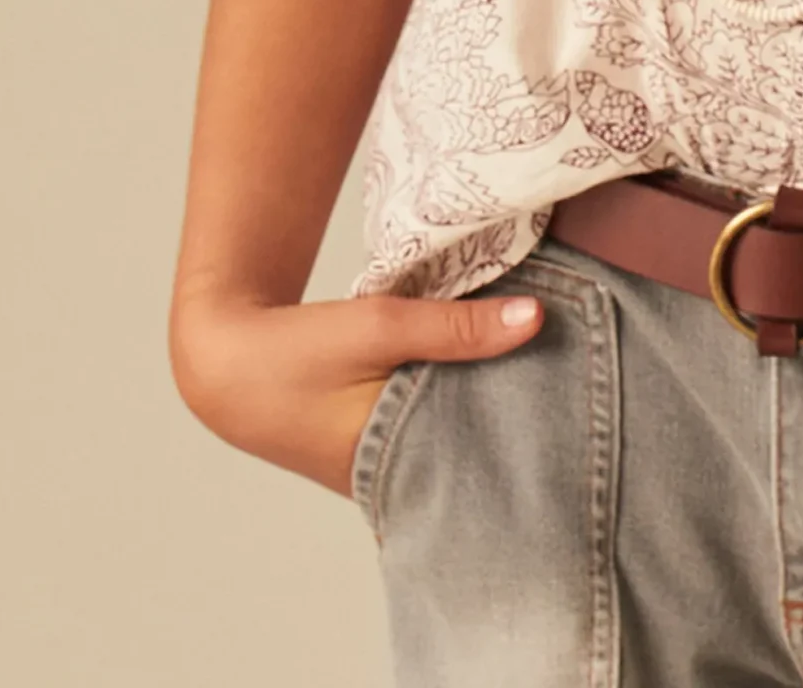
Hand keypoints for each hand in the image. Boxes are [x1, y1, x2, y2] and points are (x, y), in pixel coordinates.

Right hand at [169, 285, 548, 498]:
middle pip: (474, 455)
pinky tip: (494, 371)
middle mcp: (392, 483)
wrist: (224, 361)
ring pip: (454, 439)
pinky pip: (433, 427)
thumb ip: (456, 326)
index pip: (483, 465)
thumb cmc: (295, 351)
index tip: (578, 407)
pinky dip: (458, 401)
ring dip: (486, 406)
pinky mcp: (376, 446)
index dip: (529, 433)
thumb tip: (537, 319)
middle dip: (515, 422)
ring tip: (548, 373)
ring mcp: (382, 469)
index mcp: (392, 471)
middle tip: (575, 387)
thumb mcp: (378, 326)